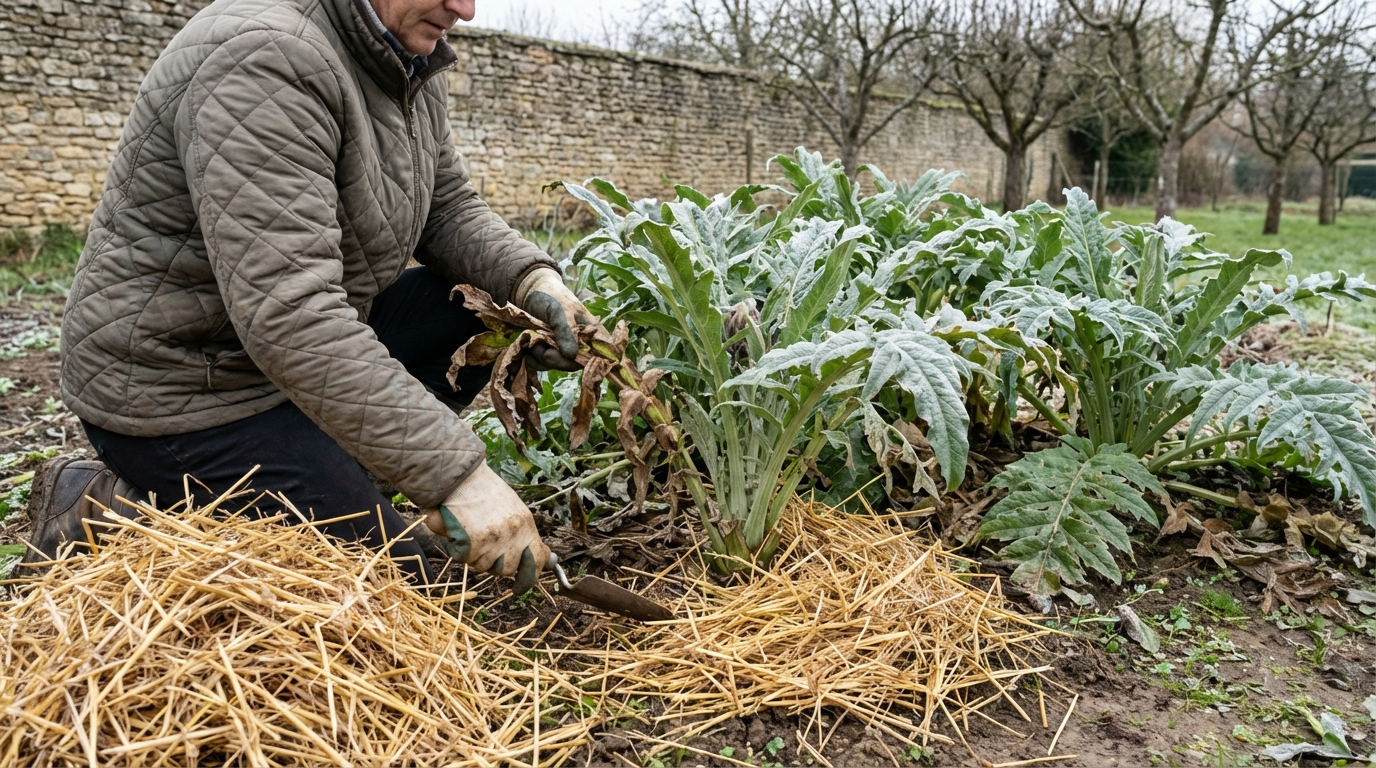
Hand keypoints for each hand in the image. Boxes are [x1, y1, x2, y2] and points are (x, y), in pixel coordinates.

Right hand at [424, 462, 551, 593]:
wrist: (459, 477)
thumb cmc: (484, 491)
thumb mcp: (514, 509)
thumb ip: (525, 535)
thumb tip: (545, 560)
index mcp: (526, 525)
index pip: (537, 560)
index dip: (530, 578)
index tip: (521, 586)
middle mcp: (512, 535)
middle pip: (506, 570)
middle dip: (495, 564)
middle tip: (486, 547)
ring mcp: (491, 541)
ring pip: (483, 567)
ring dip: (475, 556)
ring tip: (471, 532)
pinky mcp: (470, 544)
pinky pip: (463, 559)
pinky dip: (458, 549)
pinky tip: (458, 531)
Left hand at [515, 268, 593, 371]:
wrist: (532, 293)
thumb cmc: (551, 297)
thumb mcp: (559, 311)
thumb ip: (566, 332)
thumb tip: (571, 356)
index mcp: (592, 333)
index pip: (596, 356)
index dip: (583, 360)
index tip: (565, 355)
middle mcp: (581, 346)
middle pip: (571, 364)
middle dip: (552, 355)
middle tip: (540, 340)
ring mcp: (565, 352)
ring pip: (554, 365)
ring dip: (539, 354)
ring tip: (533, 336)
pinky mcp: (550, 354)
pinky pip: (543, 365)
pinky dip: (533, 357)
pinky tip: (529, 344)